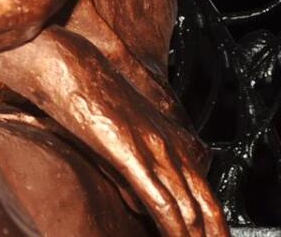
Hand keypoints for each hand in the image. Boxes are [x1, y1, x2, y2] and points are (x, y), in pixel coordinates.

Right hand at [75, 92, 226, 236]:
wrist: (64, 61)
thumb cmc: (82, 92)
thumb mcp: (112, 139)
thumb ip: (130, 175)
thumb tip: (140, 206)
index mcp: (168, 138)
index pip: (204, 191)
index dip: (214, 223)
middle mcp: (168, 143)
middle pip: (208, 203)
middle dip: (216, 236)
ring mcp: (152, 147)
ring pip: (189, 207)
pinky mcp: (130, 152)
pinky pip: (160, 199)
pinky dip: (173, 228)